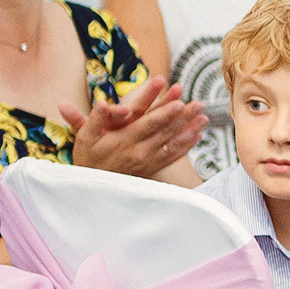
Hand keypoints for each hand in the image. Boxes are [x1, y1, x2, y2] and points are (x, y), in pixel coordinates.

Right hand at [61, 77, 204, 177]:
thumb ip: (95, 119)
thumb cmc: (88, 157)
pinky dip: (186, 146)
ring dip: (190, 130)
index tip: (179, 103)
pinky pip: (172, 157)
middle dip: (184, 117)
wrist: (93, 186)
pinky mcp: (152, 168)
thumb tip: (101, 103)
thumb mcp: (85, 137)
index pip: (148, 124)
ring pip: (173, 144)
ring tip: (204, 118)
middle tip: (199, 104)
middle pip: (166, 131)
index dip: (165, 113)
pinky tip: (197, 136)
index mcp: (124, 140)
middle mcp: (139, 151)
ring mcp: (148, 161)